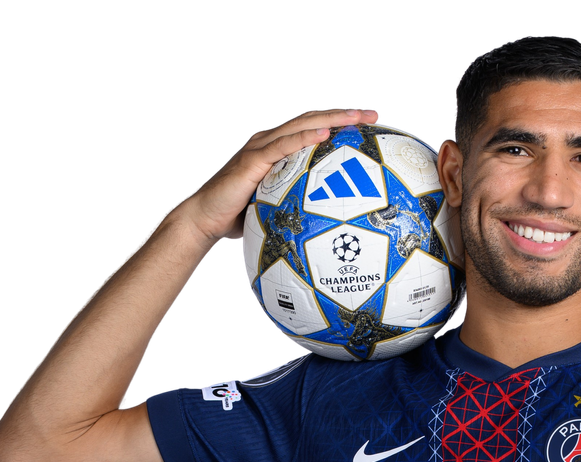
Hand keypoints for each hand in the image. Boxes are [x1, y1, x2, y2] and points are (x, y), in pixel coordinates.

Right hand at [180, 108, 378, 244]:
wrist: (205, 219)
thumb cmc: (239, 218)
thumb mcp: (276, 208)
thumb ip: (298, 206)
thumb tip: (326, 226)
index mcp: (278, 151)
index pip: (313, 131)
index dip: (340, 125)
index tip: (369, 128)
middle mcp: (270, 143)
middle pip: (313, 121)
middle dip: (345, 116)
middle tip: (375, 116)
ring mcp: (261, 148)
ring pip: (302, 126)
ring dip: (332, 120)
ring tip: (357, 117)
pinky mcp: (253, 160)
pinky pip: (284, 146)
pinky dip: (305, 137)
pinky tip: (324, 133)